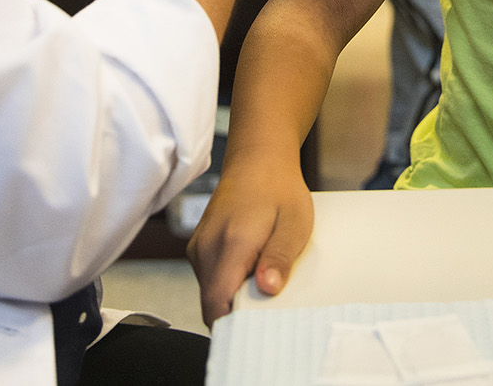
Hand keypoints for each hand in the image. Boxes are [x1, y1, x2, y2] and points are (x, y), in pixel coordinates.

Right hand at [187, 157, 314, 324]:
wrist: (257, 161)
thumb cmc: (278, 190)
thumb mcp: (294, 224)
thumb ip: (279, 257)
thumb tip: (267, 289)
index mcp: (231, 243)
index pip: (217, 302)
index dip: (234, 325)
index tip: (257, 331)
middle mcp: (206, 247)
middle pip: (212, 303)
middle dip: (238, 315)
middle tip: (269, 312)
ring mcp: (199, 248)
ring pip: (210, 293)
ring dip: (234, 298)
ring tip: (263, 284)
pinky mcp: (199, 248)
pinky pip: (210, 280)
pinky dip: (228, 285)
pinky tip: (252, 273)